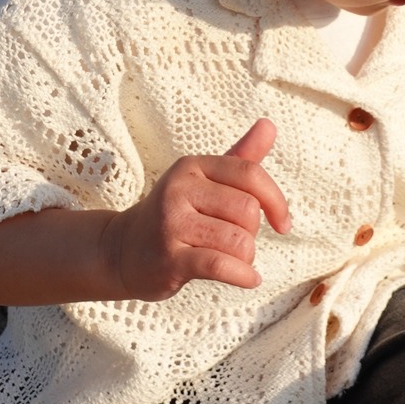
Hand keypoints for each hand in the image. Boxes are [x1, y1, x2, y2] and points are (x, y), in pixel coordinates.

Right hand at [101, 118, 291, 301]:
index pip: (250, 174)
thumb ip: (240, 156)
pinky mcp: (169, 259)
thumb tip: (270, 124)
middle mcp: (179, 189)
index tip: (283, 224)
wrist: (122, 251)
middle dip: (252, 232)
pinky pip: (221, 266)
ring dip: (245, 258)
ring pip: (239, 241)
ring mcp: (172, 224)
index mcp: (192, 166)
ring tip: (232, 261)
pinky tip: (247, 279)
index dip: (276, 200)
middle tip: (234, 242)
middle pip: (247, 210)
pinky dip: (243, 276)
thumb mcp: (204, 180)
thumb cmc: (175, 214)